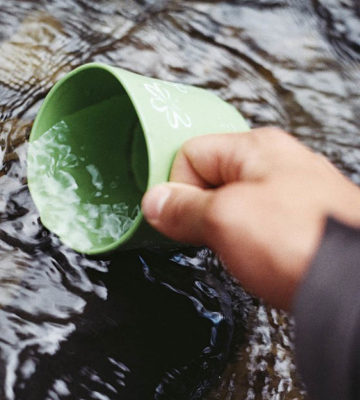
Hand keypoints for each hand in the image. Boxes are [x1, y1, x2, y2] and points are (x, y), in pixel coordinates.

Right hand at [142, 127, 359, 308]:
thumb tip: (154, 202)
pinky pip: (257, 227)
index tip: (175, 217)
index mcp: (256, 148)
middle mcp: (277, 164)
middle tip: (210, 235)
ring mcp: (293, 195)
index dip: (176, 187)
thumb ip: (182, 208)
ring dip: (224, 231)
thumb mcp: (224, 219)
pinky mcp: (303, 226)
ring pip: (233, 207)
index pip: (190, 153)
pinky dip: (250, 245)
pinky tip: (260, 261)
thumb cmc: (304, 242)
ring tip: (240, 251)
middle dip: (200, 211)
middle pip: (211, 180)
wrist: (358, 285)